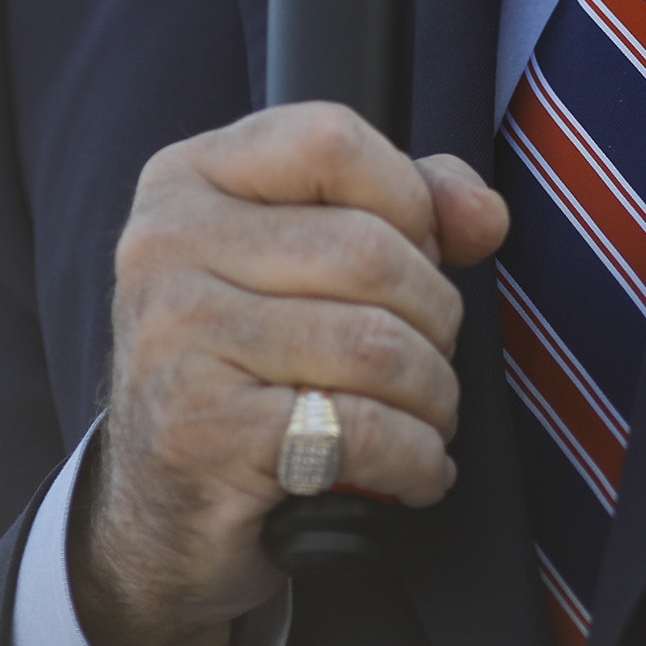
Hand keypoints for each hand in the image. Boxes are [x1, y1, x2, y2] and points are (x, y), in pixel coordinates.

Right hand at [73, 103, 508, 645]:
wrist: (162, 505)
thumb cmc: (251, 363)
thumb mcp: (307, 255)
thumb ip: (406, 204)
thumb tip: (482, 214)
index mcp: (188, 180)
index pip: (331, 139)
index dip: (408, 196)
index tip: (423, 252)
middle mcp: (166, 248)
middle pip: (371, 252)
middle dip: (437, 316)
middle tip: (431, 358)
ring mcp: (176, 339)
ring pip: (376, 345)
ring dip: (434, 395)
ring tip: (427, 416)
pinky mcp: (201, 433)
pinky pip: (361, 429)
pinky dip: (416, 457)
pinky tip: (415, 469)